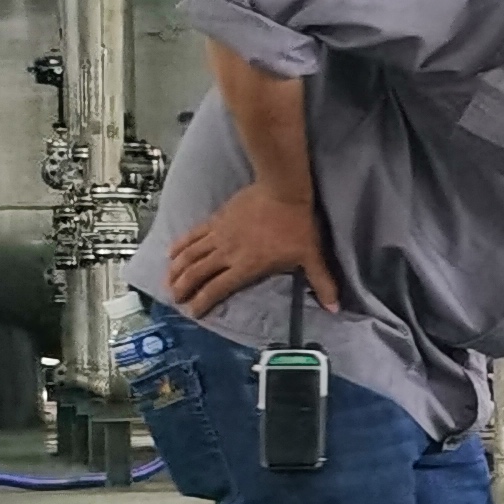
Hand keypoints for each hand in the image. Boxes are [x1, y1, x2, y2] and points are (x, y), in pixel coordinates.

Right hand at [167, 185, 340, 318]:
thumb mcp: (312, 257)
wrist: (283, 191)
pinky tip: (171, 253)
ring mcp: (219, 235)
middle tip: (175, 299)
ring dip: (176, 270)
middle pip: (197, 274)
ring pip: (190, 256)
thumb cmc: (297, 225)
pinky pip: (192, 235)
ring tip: (167, 282)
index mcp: (246, 266)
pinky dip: (180, 245)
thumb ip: (321, 283)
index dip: (203, 302)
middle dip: (183, 288)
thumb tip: (335, 307)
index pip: (218, 289)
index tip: (194, 312)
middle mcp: (227, 253)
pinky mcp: (216, 219)